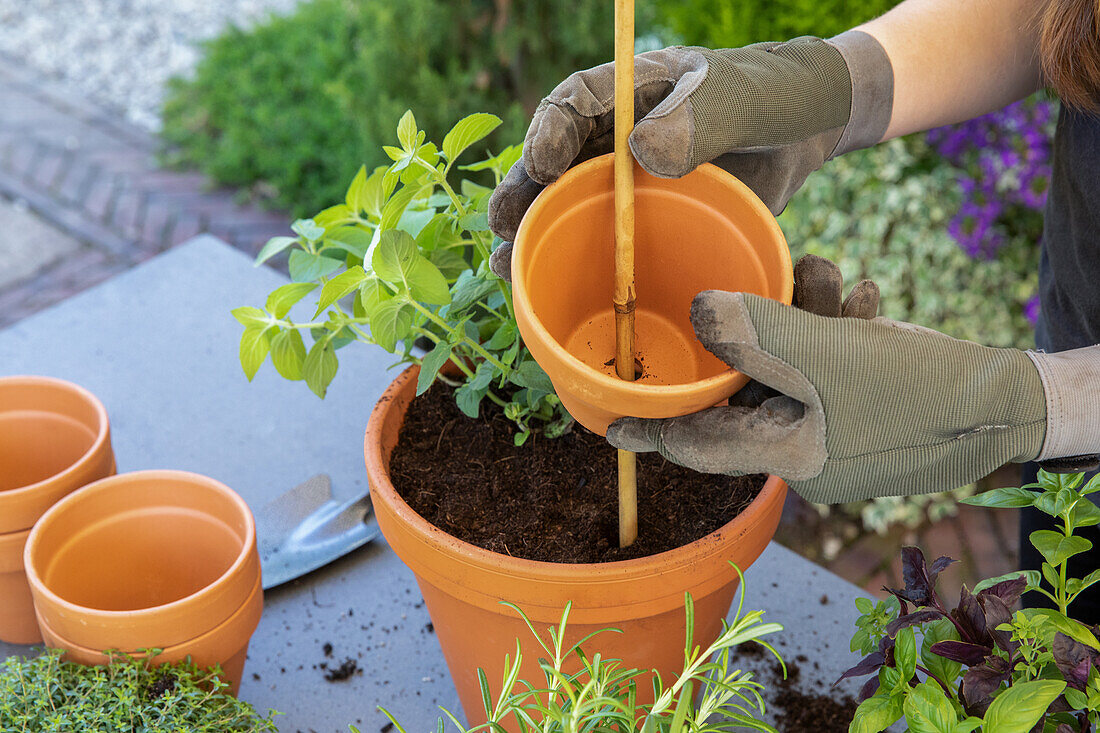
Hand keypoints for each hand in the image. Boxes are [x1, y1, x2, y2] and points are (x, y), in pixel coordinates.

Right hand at [488, 31, 893, 280]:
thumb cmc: (775, 97)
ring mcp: (626, 182)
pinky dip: (573, 267)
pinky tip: (547, 293)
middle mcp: (616, 136)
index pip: (576, 102)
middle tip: (501, 226)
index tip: (542, 161)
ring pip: (565, 207)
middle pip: (553, 162)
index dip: (549, 130)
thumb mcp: (744, 99)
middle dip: (522, 194)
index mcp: (632, 91)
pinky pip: (602, 242)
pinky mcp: (644, 222)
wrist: (806, 131)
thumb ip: (701, 118)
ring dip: (531, 238)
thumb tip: (642, 153)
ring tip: (506, 269)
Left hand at [606, 276, 1056, 503]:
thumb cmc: (916, 389)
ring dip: (806, 315)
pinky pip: (829, 364)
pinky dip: (838, 327)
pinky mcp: (864, 405)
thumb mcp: (822, 353)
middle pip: (750, 387)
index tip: (609, 426)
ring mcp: (837, 429)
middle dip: (756, 330)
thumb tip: (699, 315)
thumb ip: (752, 332)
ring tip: (831, 278)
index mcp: (785, 455)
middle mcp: (804, 448)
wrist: (1012, 402)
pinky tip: (862, 299)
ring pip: (793, 365)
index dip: (653, 432)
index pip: (700, 444)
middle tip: (768, 284)